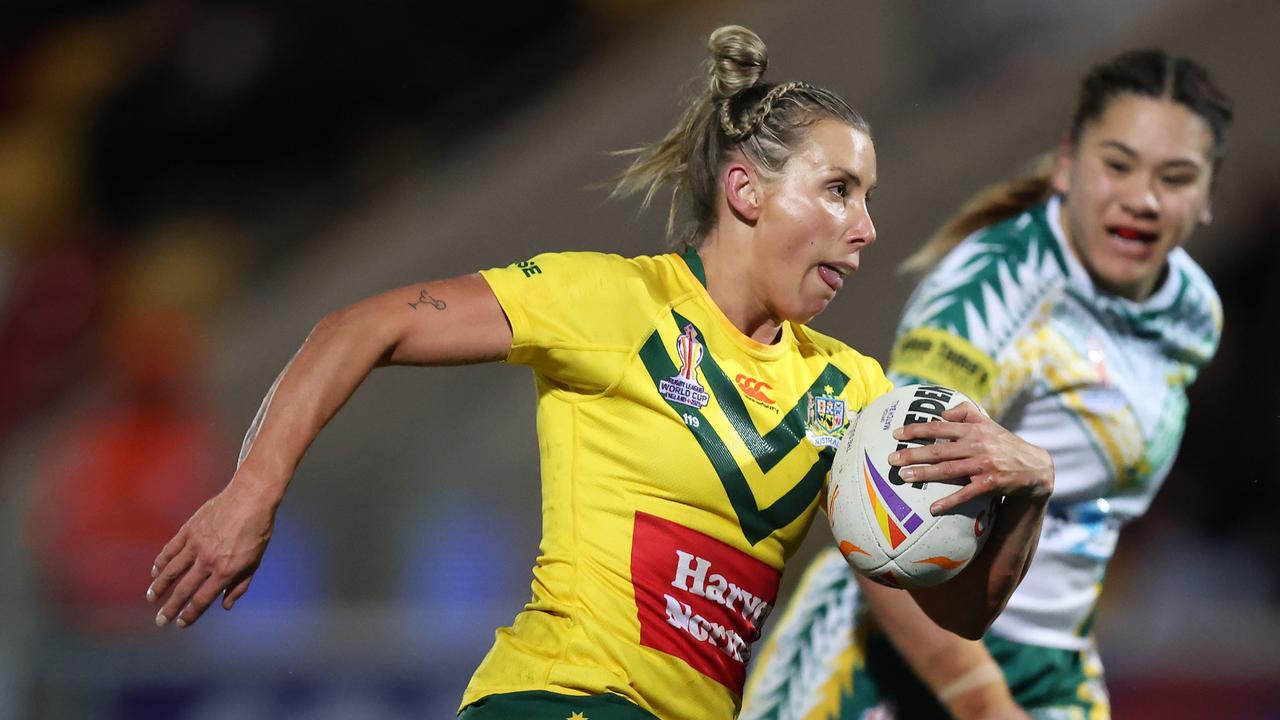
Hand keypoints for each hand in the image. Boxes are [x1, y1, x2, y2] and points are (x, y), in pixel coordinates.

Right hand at [146, 479, 277, 627]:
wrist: (251, 498)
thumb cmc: (257, 531)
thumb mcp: (255, 561)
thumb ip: (240, 585)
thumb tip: (225, 606)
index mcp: (226, 570)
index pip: (203, 599)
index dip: (190, 614)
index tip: (180, 623)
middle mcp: (208, 560)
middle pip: (184, 590)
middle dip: (170, 608)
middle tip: (160, 621)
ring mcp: (196, 544)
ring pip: (171, 570)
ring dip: (159, 586)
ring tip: (151, 598)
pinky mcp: (189, 530)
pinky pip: (170, 549)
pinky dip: (161, 562)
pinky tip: (155, 571)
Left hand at [888, 402, 1052, 514]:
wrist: (1035, 468)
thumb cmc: (1004, 444)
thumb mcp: (988, 423)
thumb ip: (965, 412)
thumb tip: (942, 413)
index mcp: (974, 430)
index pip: (940, 427)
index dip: (917, 430)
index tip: (896, 434)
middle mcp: (977, 445)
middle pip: (939, 449)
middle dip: (913, 454)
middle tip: (891, 460)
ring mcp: (984, 465)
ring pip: (948, 470)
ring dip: (924, 474)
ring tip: (903, 477)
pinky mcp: (991, 484)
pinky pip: (966, 494)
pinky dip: (949, 501)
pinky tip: (932, 508)